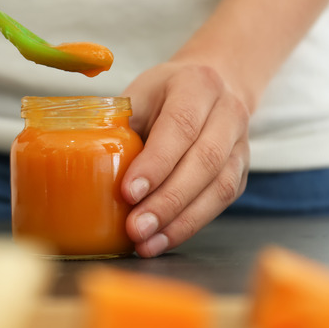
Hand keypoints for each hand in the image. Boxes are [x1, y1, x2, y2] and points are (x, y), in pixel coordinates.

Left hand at [121, 60, 249, 257]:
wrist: (215, 84)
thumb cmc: (166, 93)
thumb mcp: (140, 93)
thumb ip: (121, 124)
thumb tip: (87, 162)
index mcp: (196, 86)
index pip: (180, 126)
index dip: (156, 162)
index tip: (128, 192)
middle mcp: (227, 112)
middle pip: (204, 161)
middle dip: (167, 201)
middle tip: (136, 228)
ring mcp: (240, 144)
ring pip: (218, 187)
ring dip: (181, 221)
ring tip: (147, 243)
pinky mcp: (241, 171)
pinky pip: (221, 202)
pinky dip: (191, 224)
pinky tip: (164, 239)